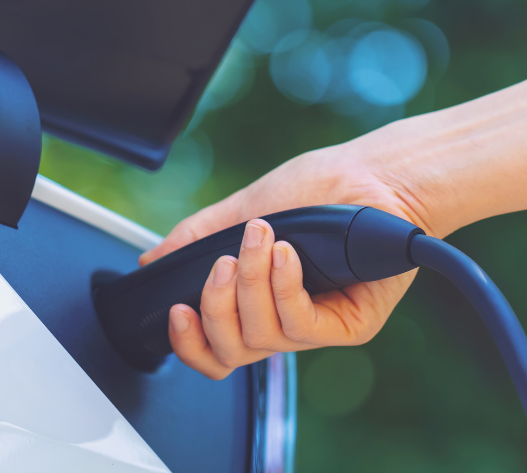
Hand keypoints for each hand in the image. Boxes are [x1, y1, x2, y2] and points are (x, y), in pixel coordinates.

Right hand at [140, 136, 441, 378]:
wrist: (373, 175)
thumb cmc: (321, 189)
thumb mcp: (246, 208)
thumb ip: (198, 237)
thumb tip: (153, 260)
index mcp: (256, 303)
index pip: (215, 349)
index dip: (189, 344)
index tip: (177, 311)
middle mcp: (284, 321)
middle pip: (231, 352)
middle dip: (216, 309)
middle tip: (222, 263)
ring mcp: (316, 327)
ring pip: (263, 338)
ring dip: (251, 285)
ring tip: (260, 240)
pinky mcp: (349, 326)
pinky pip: (301, 327)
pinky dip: (284, 289)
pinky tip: (285, 255)